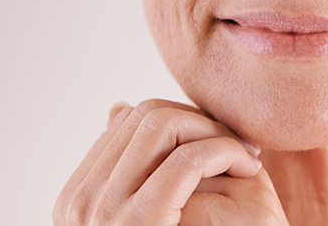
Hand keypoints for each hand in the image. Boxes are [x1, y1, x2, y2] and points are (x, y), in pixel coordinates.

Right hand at [54, 99, 288, 224]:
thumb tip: (117, 111)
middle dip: (201, 121)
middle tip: (242, 146)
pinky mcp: (137, 221)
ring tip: (246, 158)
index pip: (131, 121)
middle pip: (147, 116)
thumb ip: (132, 168)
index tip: (221, 141)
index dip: (185, 121)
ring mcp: (101, 215)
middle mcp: (80, 205)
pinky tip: (249, 168)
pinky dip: (224, 151)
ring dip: (215, 132)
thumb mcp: (149, 208)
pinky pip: (185, 160)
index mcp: (78, 199)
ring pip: (163, 125)